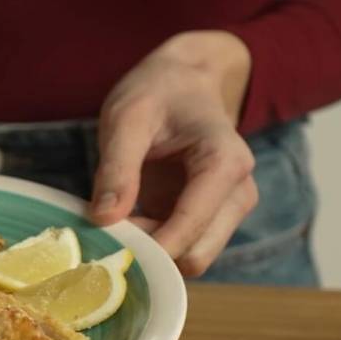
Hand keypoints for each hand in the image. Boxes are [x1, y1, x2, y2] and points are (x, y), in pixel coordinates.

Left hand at [90, 31, 257, 275]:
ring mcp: (226, 210)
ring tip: (113, 224)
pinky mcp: (208, 218)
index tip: (108, 243)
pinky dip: (153, 247)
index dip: (150, 245)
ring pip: (191, 259)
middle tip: (106, 233)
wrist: (181, 81)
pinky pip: (182, 249)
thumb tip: (103, 220)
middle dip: (152, 254)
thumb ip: (117, 168)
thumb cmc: (156, 92)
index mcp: (225, 162)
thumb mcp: (126, 119)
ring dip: (152, 253)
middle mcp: (237, 193)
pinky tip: (123, 225)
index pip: (191, 225)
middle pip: (198, 255)